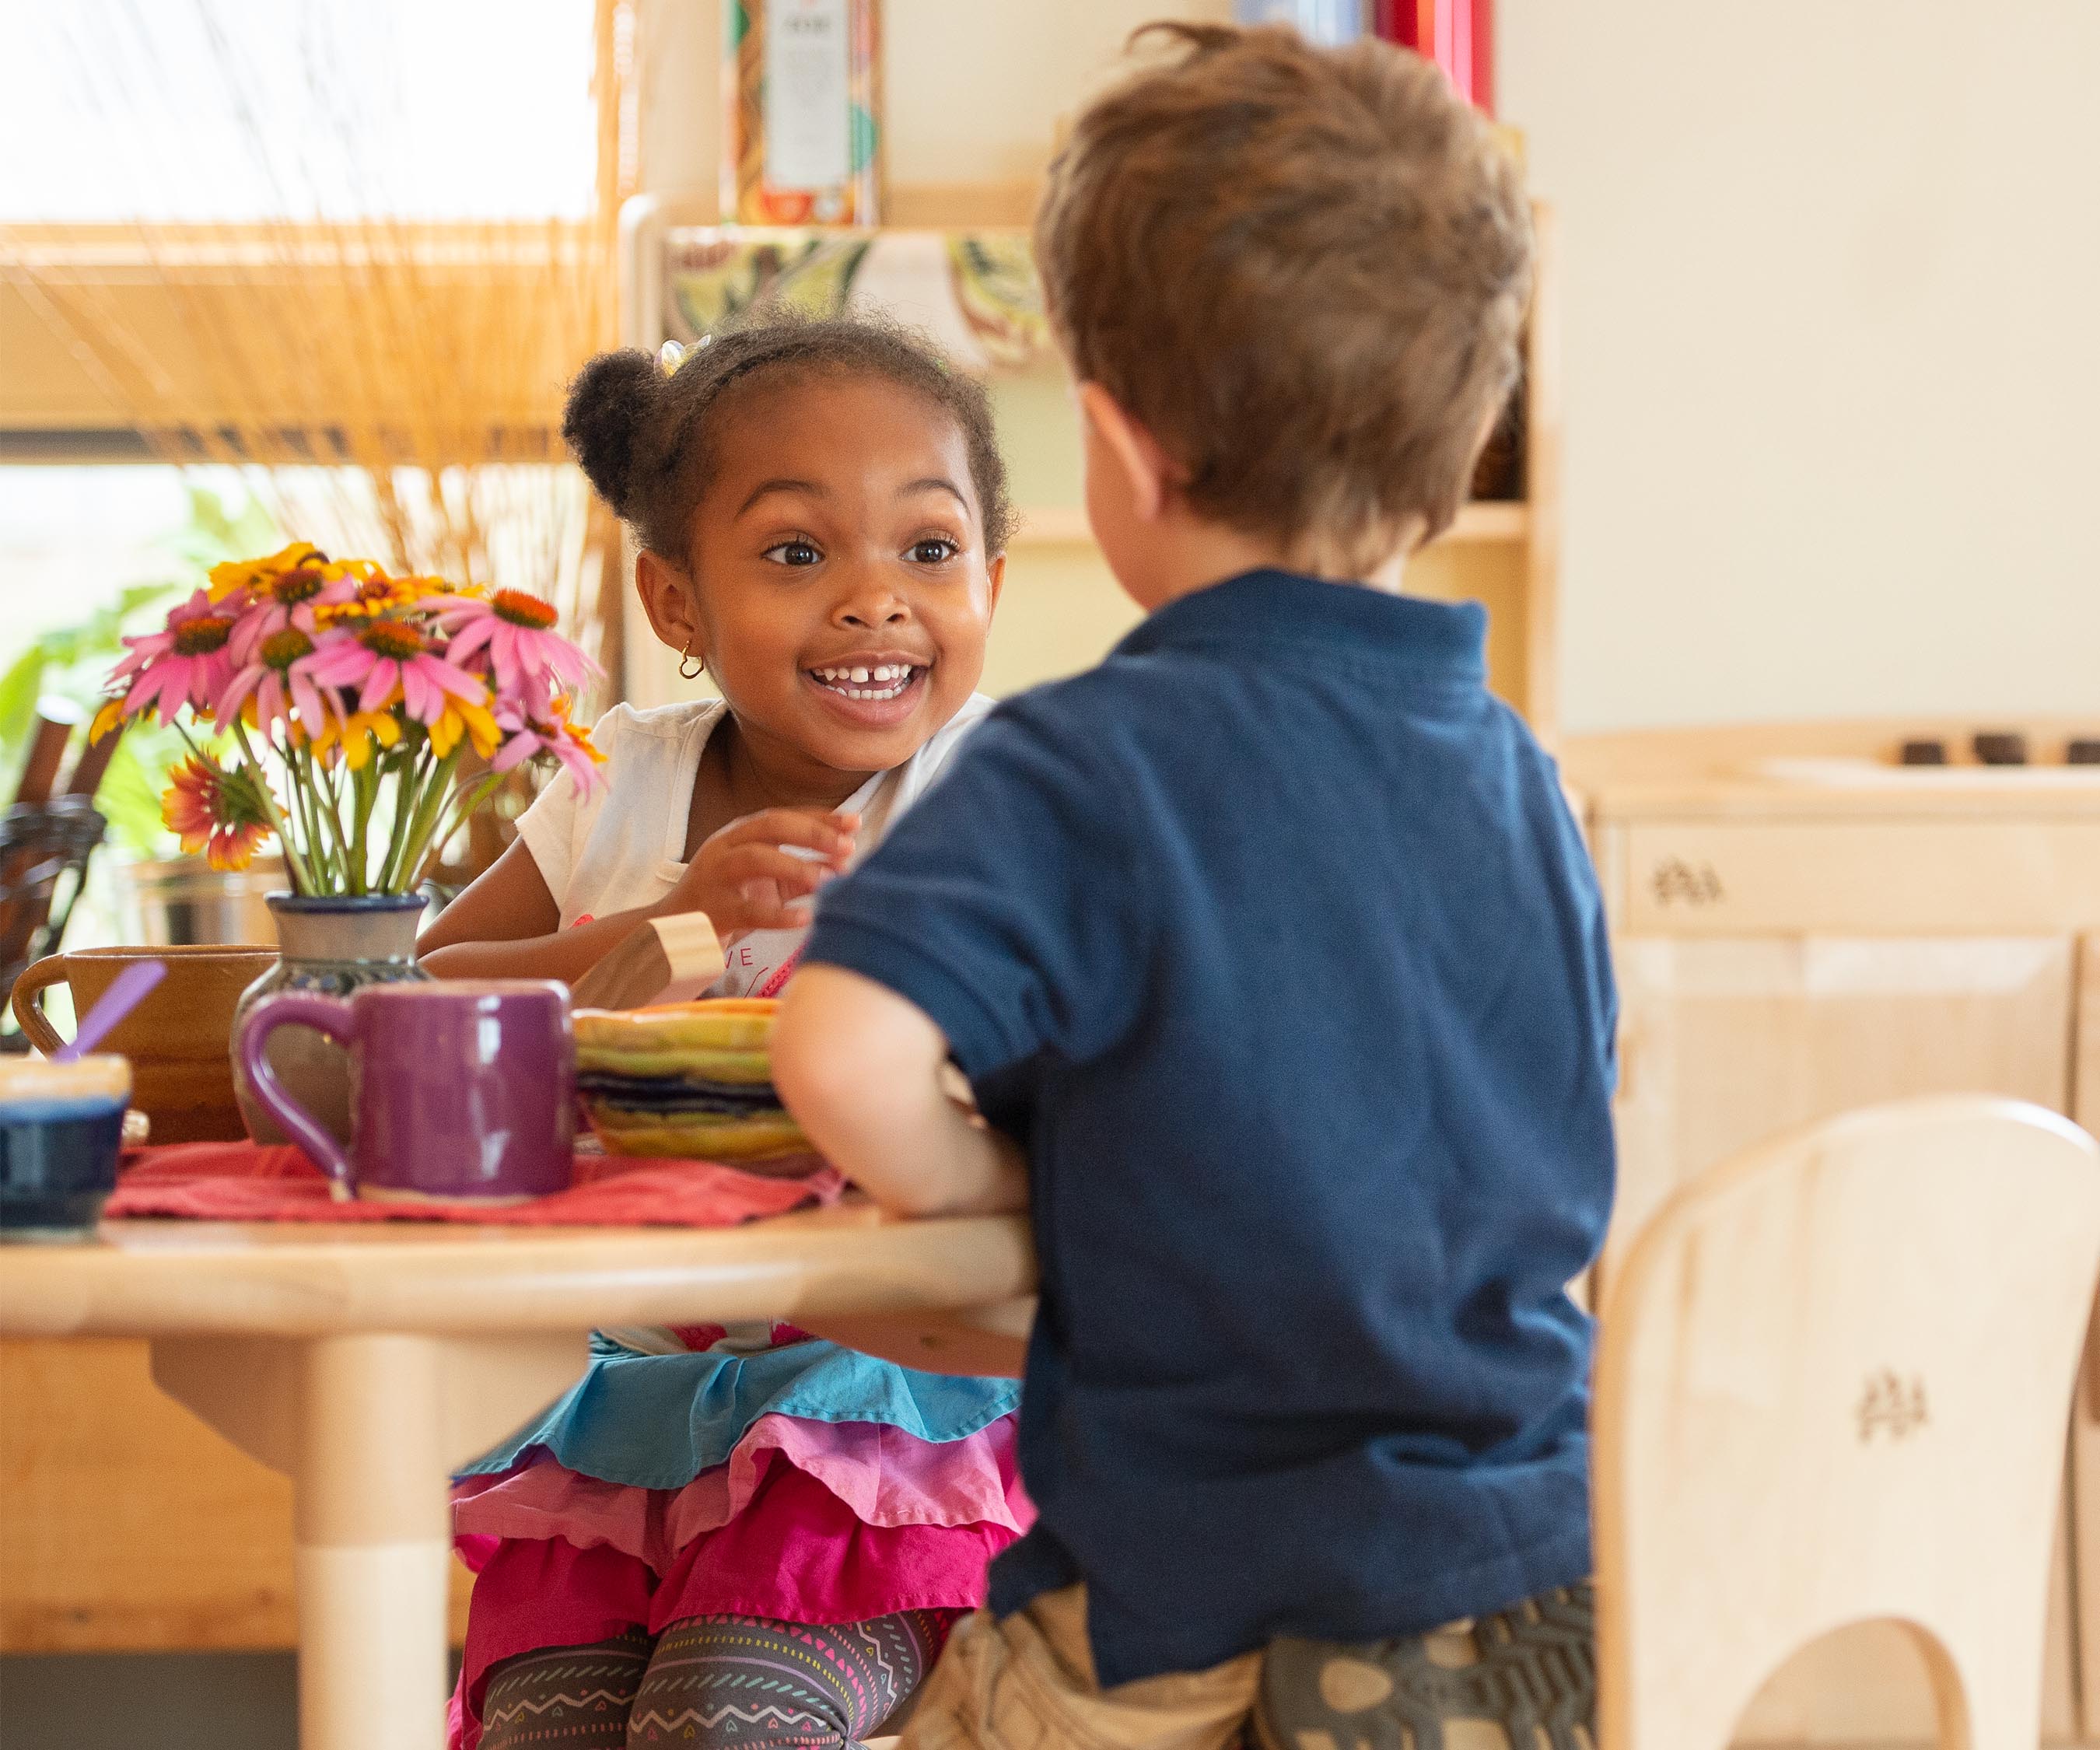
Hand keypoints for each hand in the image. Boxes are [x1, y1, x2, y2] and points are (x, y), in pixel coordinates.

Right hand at [665, 809, 857, 936]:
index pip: (784, 816)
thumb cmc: (731, 898)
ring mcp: (716, 876)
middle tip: (847, 846)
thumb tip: (846, 861)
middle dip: (811, 833)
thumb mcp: (770, 880)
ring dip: (794, 867)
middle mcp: (727, 846)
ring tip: (828, 880)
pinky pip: (747, 910)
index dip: (820, 817)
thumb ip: (804, 868)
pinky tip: (804, 918)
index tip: (855, 823)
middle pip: (770, 826)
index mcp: (742, 833)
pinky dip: (778, 915)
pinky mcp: (713, 909)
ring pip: (754, 859)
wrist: (677, 928)